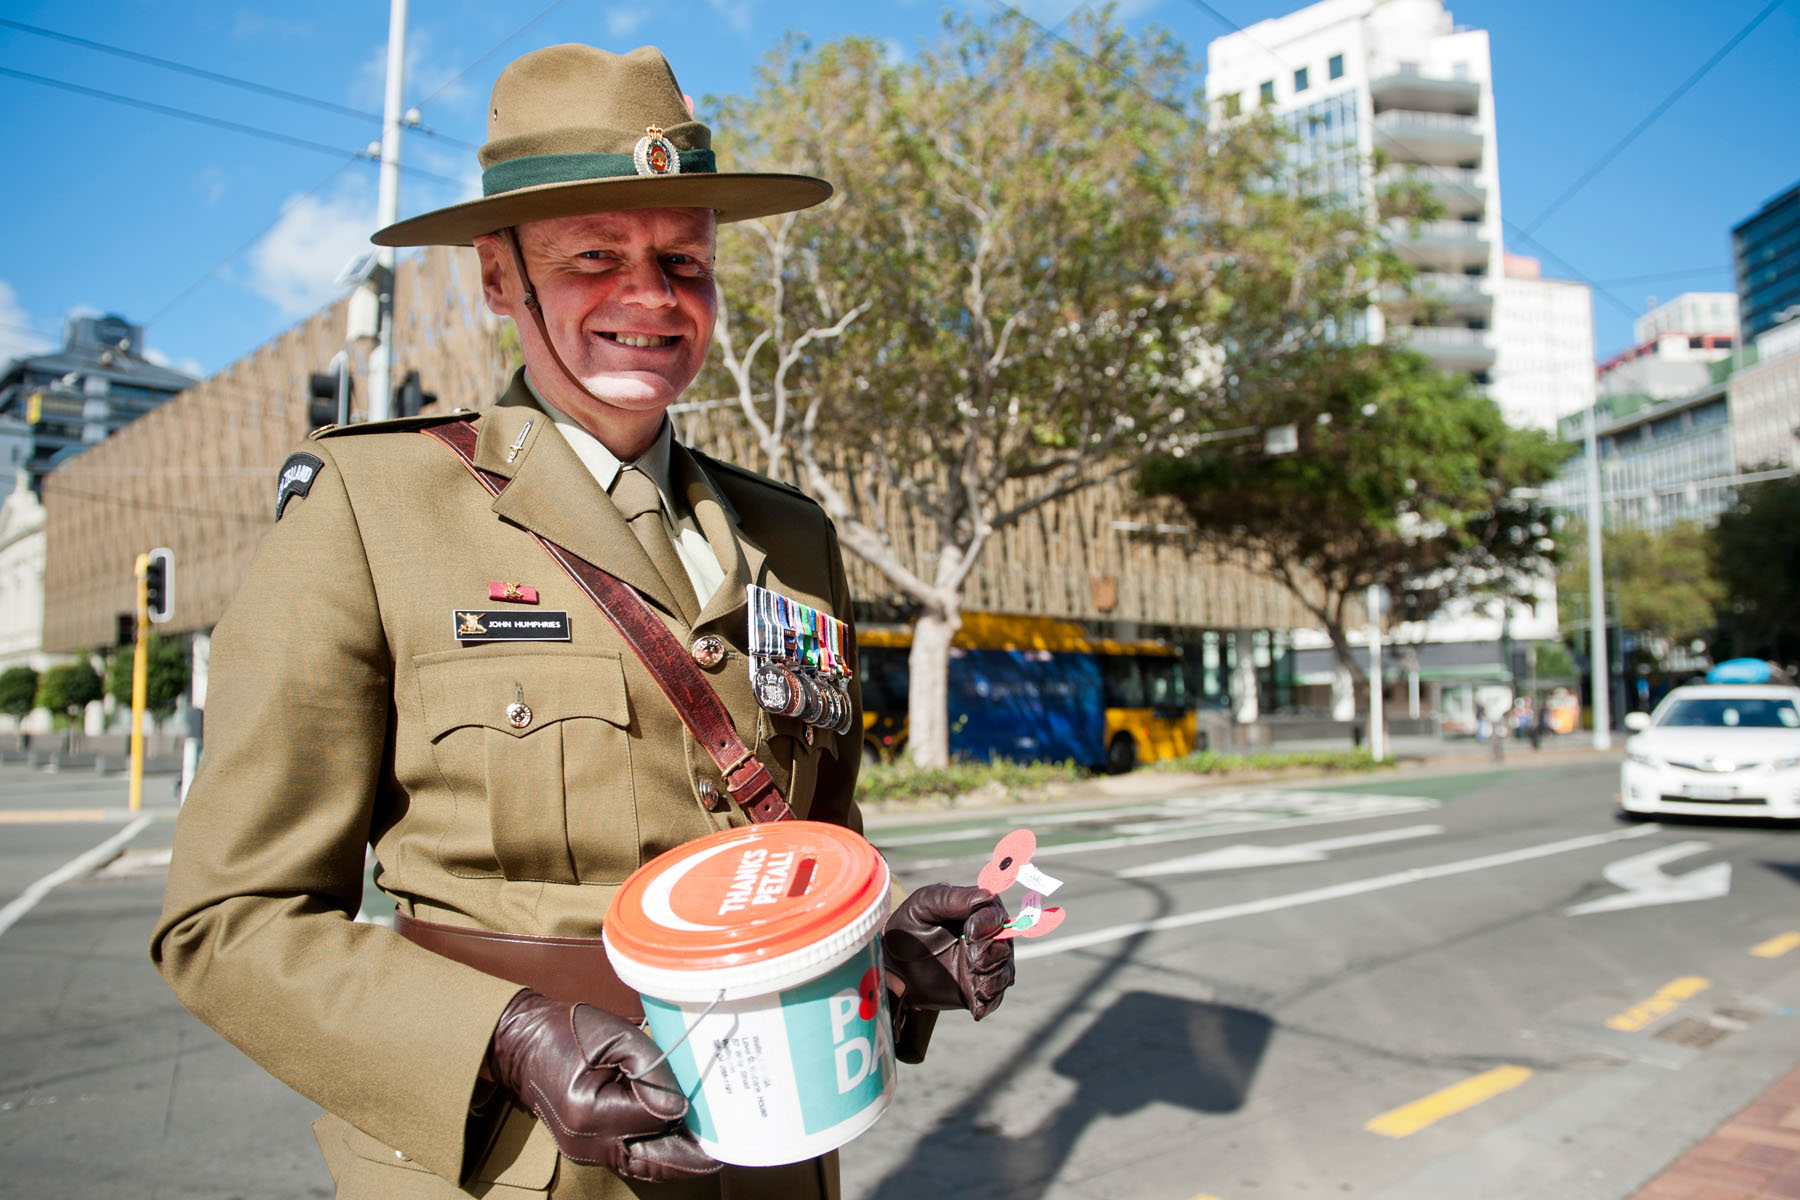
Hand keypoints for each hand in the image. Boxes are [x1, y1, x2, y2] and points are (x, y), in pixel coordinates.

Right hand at [486, 990, 718, 1180]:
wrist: (524, 1043)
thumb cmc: (572, 1032)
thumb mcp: (615, 1035)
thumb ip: (652, 1069)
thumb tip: (681, 1109)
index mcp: (590, 1110)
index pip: (655, 1117)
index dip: (683, 1106)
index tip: (713, 1104)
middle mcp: (589, 1141)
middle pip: (655, 1160)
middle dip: (694, 1155)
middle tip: (731, 1145)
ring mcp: (588, 1152)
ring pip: (647, 1168)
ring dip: (681, 1161)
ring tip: (714, 1148)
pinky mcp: (591, 1150)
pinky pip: (634, 1162)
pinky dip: (661, 1156)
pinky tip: (685, 1146)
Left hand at [881, 884, 1014, 1019]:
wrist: (893, 964)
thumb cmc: (908, 927)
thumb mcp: (923, 905)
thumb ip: (952, 898)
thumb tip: (986, 895)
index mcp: (975, 912)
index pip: (996, 915)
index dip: (988, 924)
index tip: (970, 933)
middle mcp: (986, 939)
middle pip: (1005, 945)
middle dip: (992, 954)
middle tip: (971, 960)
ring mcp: (983, 966)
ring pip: (1005, 973)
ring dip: (993, 979)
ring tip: (975, 984)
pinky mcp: (976, 989)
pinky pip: (994, 999)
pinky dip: (988, 1002)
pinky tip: (975, 1004)